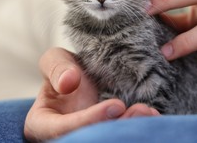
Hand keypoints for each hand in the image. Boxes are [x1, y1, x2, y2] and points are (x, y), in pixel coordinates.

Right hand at [24, 48, 158, 140]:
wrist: (80, 82)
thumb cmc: (64, 72)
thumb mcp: (55, 62)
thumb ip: (56, 67)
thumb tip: (69, 82)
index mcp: (43, 125)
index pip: (64, 129)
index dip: (90, 120)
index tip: (116, 106)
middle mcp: (65, 137)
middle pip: (90, 139)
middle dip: (117, 128)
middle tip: (143, 111)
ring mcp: (86, 136)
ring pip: (106, 139)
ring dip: (130, 129)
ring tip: (150, 113)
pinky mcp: (103, 134)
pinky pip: (118, 136)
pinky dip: (135, 128)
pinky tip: (153, 117)